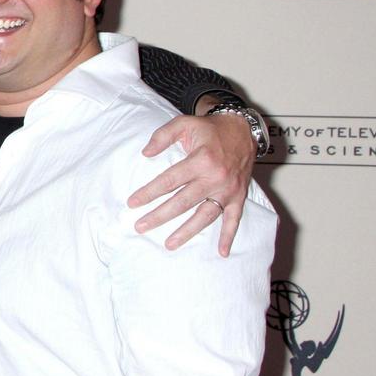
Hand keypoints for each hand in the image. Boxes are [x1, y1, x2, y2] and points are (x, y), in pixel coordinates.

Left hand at [129, 112, 255, 256]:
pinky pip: (234, 219)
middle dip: (160, 216)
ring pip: (205, 215)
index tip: (132, 203)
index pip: (169, 180)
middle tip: (140, 227)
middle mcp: (215, 178)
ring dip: (187, 232)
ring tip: (169, 244)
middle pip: (183, 202)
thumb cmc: (210, 129)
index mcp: (201, 160)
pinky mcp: (239, 196)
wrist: (243, 130)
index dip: (149, 192)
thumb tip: (145, 154)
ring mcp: (228, 190)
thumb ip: (162, 136)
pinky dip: (229, 236)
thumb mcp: (184, 123)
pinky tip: (222, 252)